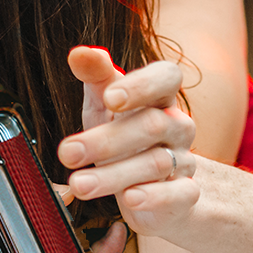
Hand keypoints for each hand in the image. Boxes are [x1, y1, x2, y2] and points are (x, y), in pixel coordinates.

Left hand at [58, 47, 198, 238]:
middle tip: (67, 153)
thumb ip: (96, 77)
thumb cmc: (126, 139)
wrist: (153, 189)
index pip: (165, 78)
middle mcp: (178, 125)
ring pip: (156, 163)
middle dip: (105, 141)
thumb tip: (78, 54)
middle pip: (151, 126)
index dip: (140, 86)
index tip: (109, 97)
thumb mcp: (105, 106)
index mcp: (160, 97)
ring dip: (113, 175)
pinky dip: (154, 197)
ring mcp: (184, 160)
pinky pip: (178, 194)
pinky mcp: (185, 194)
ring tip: (79, 184)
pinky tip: (130, 199)